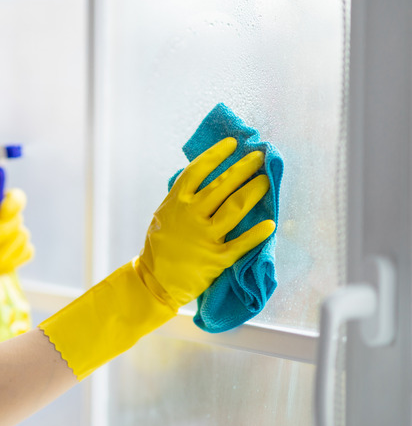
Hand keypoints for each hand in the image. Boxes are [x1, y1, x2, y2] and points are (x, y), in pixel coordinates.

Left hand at [0, 188, 33, 274]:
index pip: (12, 197)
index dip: (13, 201)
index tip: (3, 211)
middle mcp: (1, 222)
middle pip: (17, 218)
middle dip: (3, 230)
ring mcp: (8, 240)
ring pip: (23, 235)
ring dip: (7, 247)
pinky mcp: (12, 258)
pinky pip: (27, 253)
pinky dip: (14, 260)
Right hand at [135, 137, 275, 308]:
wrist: (154, 281)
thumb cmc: (159, 247)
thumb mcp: (163, 215)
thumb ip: (182, 198)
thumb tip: (202, 177)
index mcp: (176, 202)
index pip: (198, 170)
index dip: (216, 154)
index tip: (232, 144)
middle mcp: (191, 215)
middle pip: (222, 184)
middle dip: (243, 168)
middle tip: (259, 157)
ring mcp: (204, 236)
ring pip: (235, 207)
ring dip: (253, 191)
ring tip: (266, 181)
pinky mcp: (216, 258)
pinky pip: (241, 243)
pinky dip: (256, 234)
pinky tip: (270, 224)